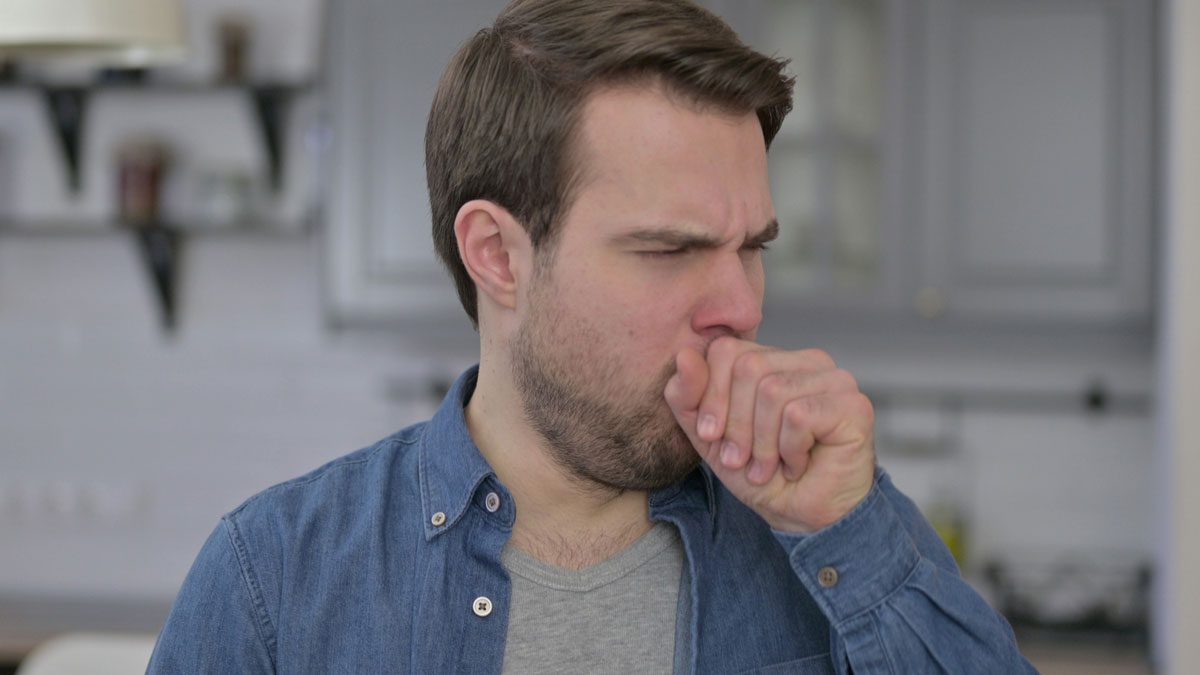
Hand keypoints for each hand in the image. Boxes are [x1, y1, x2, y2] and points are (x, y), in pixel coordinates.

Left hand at [663, 337, 875, 533]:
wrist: (802, 517)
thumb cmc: (762, 474)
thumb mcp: (710, 437)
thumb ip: (689, 396)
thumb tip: (683, 356)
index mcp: (774, 359)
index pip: (727, 349)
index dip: (711, 396)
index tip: (713, 436)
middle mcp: (807, 361)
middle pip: (748, 367)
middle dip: (736, 424)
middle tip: (742, 459)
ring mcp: (835, 379)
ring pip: (773, 391)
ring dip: (763, 444)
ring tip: (770, 466)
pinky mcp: (853, 405)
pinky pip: (799, 415)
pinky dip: (789, 450)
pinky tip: (798, 464)